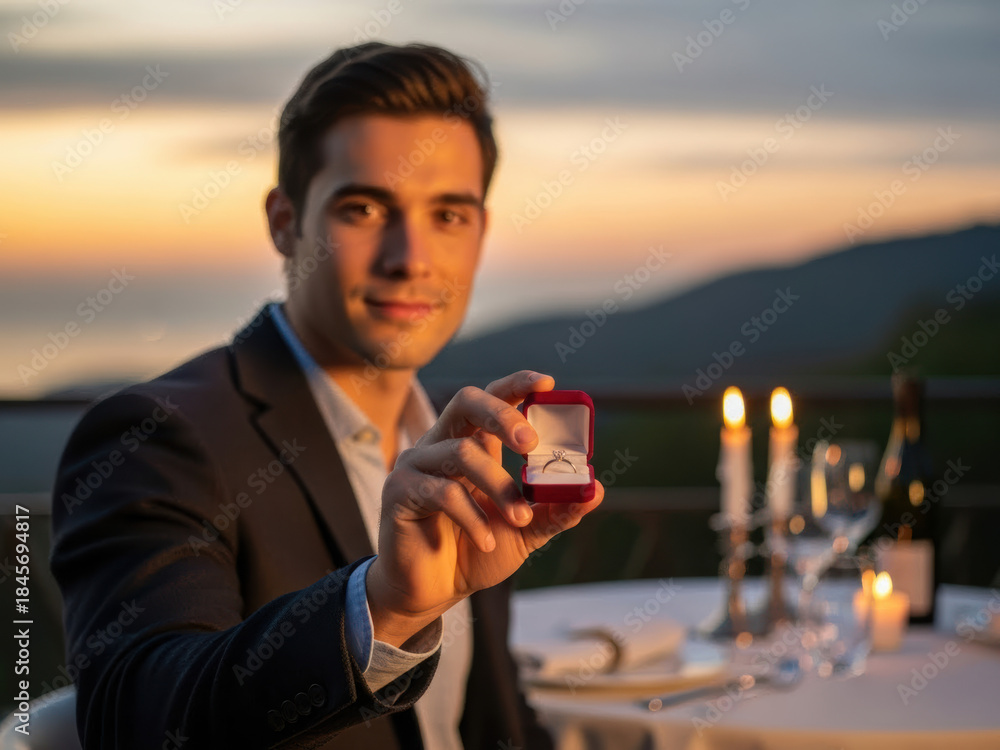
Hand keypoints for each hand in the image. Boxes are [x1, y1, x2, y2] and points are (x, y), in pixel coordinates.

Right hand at [366, 370, 603, 646]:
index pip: (493, 398)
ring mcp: (417, 464)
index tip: (547, 382)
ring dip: (498, 485)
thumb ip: (555, 509)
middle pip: (467, 402)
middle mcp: (442, 444)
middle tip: (532, 444)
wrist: (431, 593)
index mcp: (474, 444)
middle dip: (502, 415)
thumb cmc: (476, 553)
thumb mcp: (525, 531)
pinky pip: (442, 492)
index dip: (516, 385)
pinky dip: (472, 518)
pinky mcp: (399, 491)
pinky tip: (486, 541)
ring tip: (519, 519)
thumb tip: (595, 489)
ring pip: (461, 453)